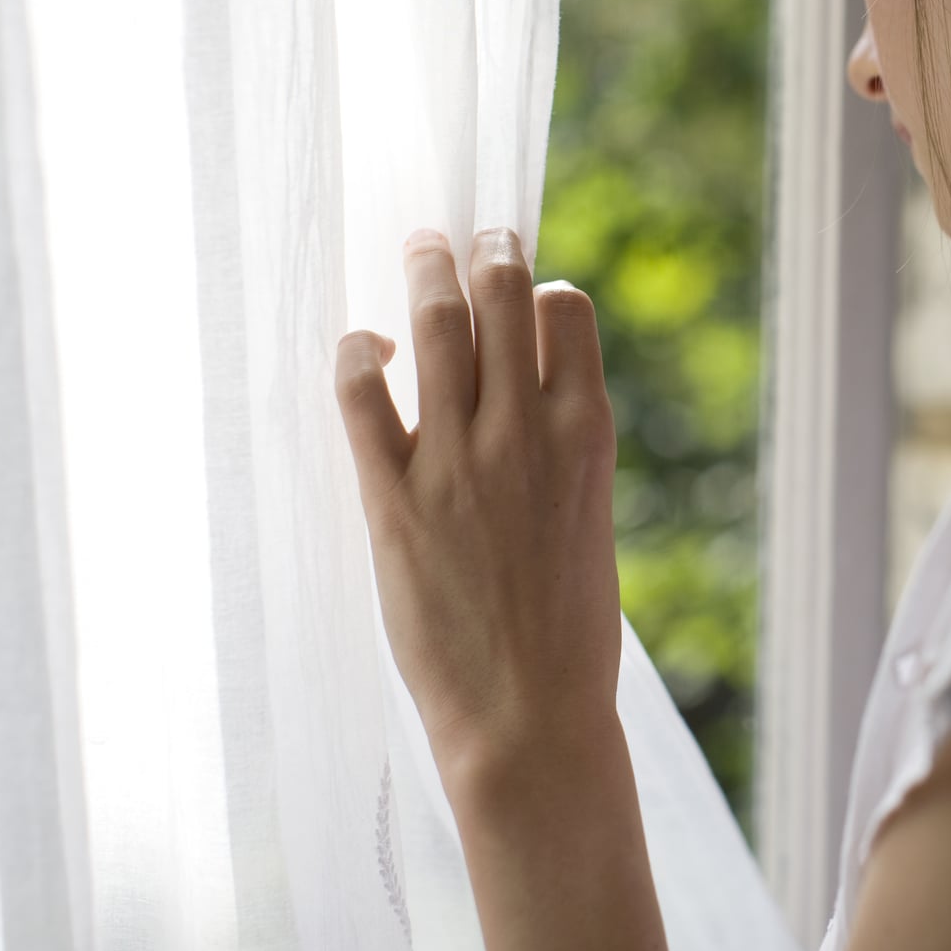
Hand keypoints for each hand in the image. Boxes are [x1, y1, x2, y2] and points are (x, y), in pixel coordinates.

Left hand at [334, 226, 622, 771]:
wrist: (528, 715)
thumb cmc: (569, 629)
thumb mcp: (590, 516)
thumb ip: (560, 448)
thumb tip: (525, 393)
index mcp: (586, 434)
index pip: (566, 310)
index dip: (543, 288)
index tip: (524, 288)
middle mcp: (523, 430)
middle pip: (502, 292)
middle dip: (486, 248)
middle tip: (471, 235)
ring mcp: (456, 459)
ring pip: (436, 323)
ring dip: (425, 272)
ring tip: (419, 250)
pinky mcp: (392, 497)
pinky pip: (362, 392)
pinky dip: (360, 350)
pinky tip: (369, 349)